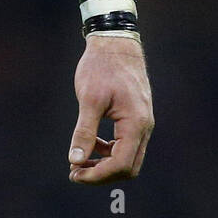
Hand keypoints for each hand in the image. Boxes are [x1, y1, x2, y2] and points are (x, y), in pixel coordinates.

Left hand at [67, 34, 153, 183]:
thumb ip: (85, 131)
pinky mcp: (136, 116)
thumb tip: (75, 160)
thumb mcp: (89, 99)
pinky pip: (126, 144)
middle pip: (128, 167)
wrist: (115, 41)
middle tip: (74, 172)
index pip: (121, 165)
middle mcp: (144, 126)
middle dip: (101, 174)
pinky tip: (91, 143)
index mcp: (135, 124)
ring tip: (78, 161)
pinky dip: (109, 150)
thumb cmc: (101, 67)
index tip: (73, 173)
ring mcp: (142, 122)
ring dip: (104, 164)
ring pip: (128, 157)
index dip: (97, 175)